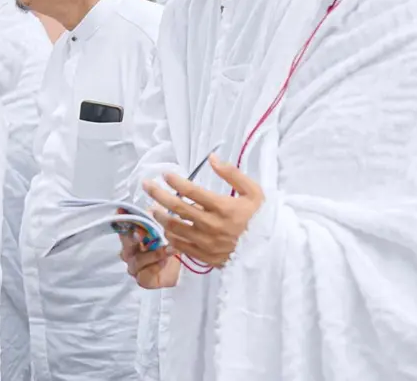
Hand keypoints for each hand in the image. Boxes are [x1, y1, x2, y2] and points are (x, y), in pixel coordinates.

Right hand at [116, 209, 180, 289]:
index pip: (123, 226)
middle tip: (141, 233)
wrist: (186, 264)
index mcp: (133, 237)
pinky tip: (165, 261)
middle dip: (132, 237)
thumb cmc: (173, 243)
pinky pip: (145, 275)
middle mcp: (131, 252)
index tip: (122, 211)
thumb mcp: (167, 225)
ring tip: (168, 248)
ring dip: (153, 253)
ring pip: (137, 260)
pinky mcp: (144, 280)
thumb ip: (156, 217)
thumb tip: (151, 210)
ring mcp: (136, 267)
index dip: (122, 218)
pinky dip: (156, 266)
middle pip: (126, 244)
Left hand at [144, 155, 263, 268]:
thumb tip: (212, 158)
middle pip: (178, 208)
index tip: (165, 173)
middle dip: (158, 194)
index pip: (192, 191)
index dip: (176, 181)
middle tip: (146, 185)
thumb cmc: (262, 218)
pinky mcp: (206, 257)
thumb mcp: (254, 191)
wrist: (270, 251)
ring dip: (160, 216)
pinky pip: (182, 247)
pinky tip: (166, 229)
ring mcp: (207, 243)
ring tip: (151, 207)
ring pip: (175, 228)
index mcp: (224, 207)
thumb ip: (232, 174)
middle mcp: (212, 225)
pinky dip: (171, 236)